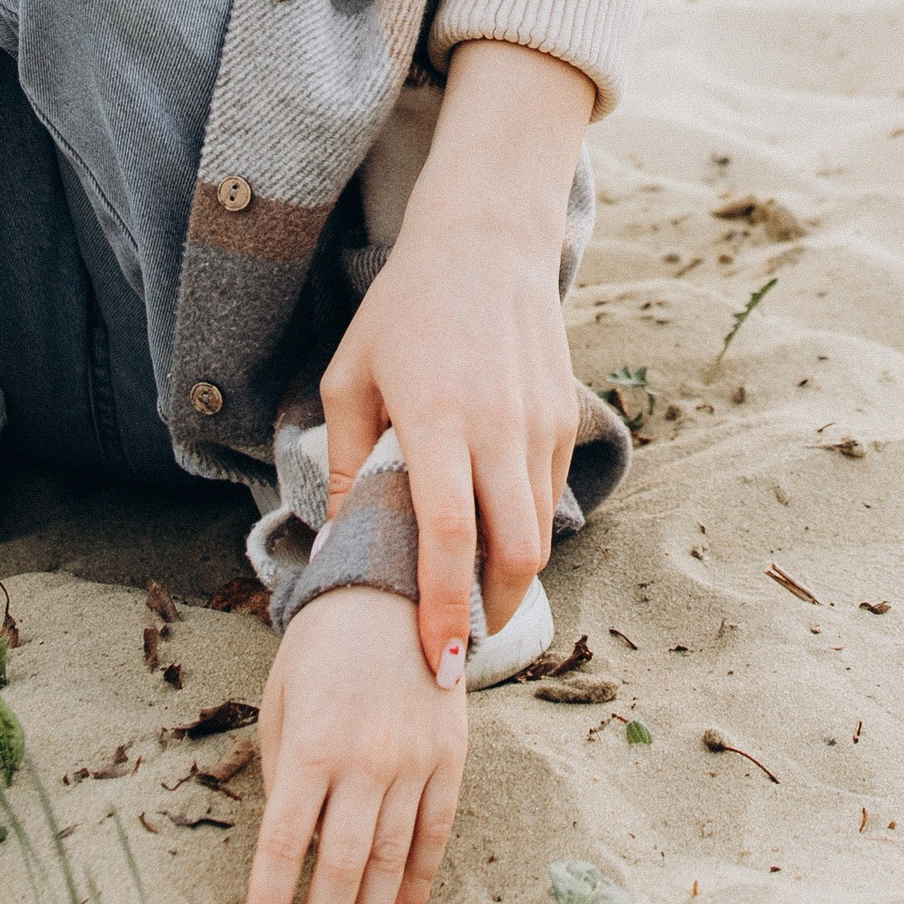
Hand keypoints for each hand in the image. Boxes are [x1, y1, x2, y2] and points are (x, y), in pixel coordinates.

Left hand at [240, 586, 467, 903]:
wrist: (392, 591)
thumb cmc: (319, 650)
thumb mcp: (280, 704)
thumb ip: (283, 774)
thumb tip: (288, 848)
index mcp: (309, 747)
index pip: (281, 848)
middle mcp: (363, 762)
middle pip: (339, 868)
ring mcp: (412, 763)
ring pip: (389, 862)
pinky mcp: (449, 759)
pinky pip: (433, 835)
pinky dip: (416, 883)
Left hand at [322, 41, 596, 681]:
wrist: (486, 243)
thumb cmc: (403, 311)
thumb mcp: (350, 378)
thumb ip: (347, 463)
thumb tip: (338, 540)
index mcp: (438, 421)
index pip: (448, 537)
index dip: (444, 607)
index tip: (440, 660)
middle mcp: (499, 428)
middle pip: (515, 553)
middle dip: (490, 614)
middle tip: (457, 647)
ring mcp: (541, 426)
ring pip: (540, 533)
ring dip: (510, 580)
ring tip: (470, 603)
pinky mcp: (565, 420)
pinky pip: (548, 498)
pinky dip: (524, 533)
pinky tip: (491, 541)